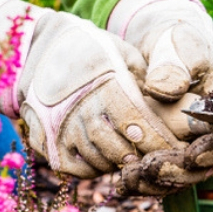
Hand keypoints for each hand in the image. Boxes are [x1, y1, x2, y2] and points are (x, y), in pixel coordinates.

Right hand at [0, 0, 183, 178]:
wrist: (38, 42)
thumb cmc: (91, 48)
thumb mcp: (122, 52)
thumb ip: (146, 76)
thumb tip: (169, 102)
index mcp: (102, 82)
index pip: (136, 122)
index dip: (157, 140)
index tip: (174, 149)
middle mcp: (77, 104)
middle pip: (114, 146)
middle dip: (136, 155)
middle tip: (150, 158)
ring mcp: (55, 122)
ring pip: (92, 158)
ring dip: (115, 163)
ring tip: (127, 157)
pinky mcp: (40, 134)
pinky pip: (69, 164)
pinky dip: (89, 169)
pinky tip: (101, 160)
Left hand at [108, 0, 212, 194]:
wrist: (161, 47)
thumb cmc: (177, 41)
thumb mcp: (179, 46)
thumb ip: (174, 67)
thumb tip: (164, 90)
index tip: (190, 156)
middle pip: (206, 164)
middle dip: (179, 173)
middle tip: (150, 170)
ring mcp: (194, 143)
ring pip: (183, 174)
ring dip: (158, 182)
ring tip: (128, 179)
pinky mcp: (172, 149)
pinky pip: (163, 170)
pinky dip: (144, 179)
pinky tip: (122, 180)